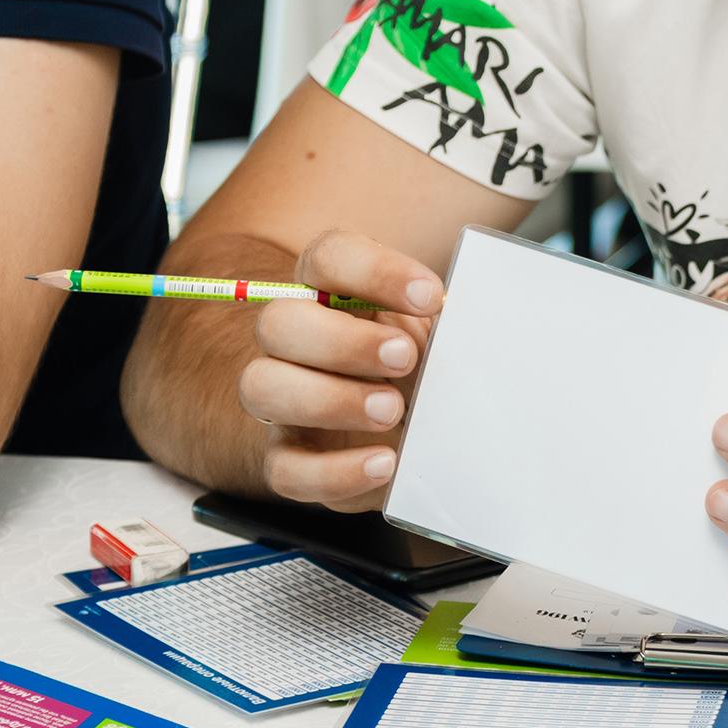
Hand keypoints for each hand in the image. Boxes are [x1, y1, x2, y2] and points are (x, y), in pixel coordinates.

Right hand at [237, 232, 444, 508]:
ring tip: (394, 411)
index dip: (375, 272)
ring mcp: (281, 400)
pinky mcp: (288, 459)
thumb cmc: (424, 366)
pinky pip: (284, 470)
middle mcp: (293, 340)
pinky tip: (386, 463)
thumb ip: (445, 325)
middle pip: (278, 322)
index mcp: (331, 291)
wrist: (411, 431)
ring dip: (330, 400)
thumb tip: (467, 328)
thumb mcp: (440, 337)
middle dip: (344, 341)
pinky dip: (336, 470)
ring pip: (260, 388)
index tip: (432, 297)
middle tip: (407, 358)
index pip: (328, 258)